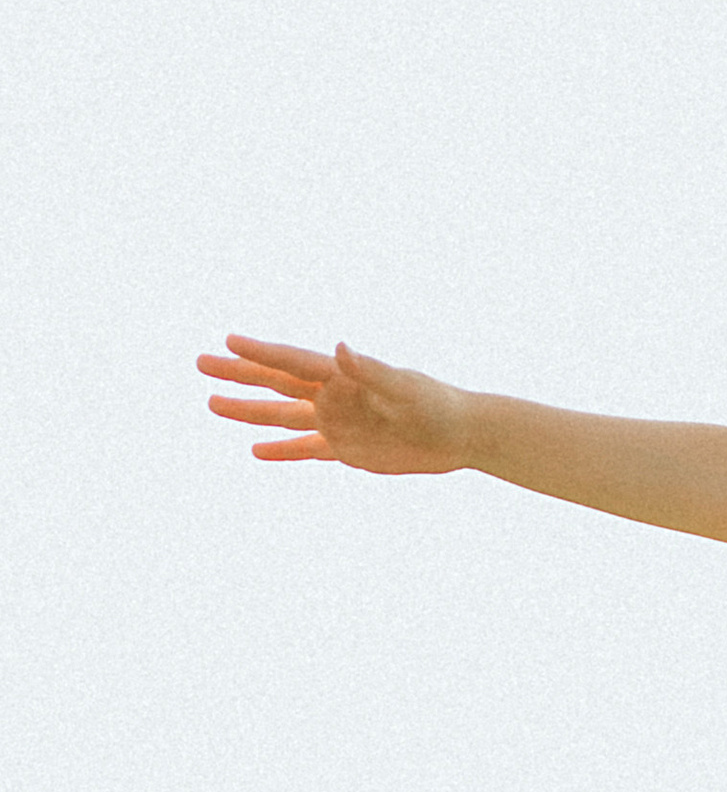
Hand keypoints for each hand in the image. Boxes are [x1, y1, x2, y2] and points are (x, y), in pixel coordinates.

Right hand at [199, 334, 471, 474]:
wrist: (461, 434)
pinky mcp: (348, 449)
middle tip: (201, 363)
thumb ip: (368, 370)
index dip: (260, 352)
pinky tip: (255, 451)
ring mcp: (338, 423)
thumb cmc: (437, 405)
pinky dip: (282, 450)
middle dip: (239, 374)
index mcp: (343, 376)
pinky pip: (306, 450)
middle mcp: (334, 396)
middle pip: (276, 383)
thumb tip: (339, 346)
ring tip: (212, 404)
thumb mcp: (403, 387)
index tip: (228, 340)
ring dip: (249, 412)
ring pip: (283, 416)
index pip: (293, 361)